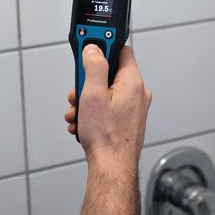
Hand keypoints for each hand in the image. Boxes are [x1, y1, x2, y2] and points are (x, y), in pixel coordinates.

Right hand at [64, 44, 151, 167]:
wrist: (111, 168)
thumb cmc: (105, 136)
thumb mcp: (93, 94)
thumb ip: (94, 66)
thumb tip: (93, 49)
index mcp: (133, 82)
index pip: (121, 49)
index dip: (103, 47)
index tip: (89, 49)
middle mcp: (138, 93)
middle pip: (110, 72)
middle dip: (88, 80)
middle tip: (77, 91)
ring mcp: (134, 108)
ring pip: (106, 92)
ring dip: (87, 99)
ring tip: (77, 112)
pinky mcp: (128, 121)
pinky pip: (109, 107)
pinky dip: (94, 111)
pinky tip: (83, 122)